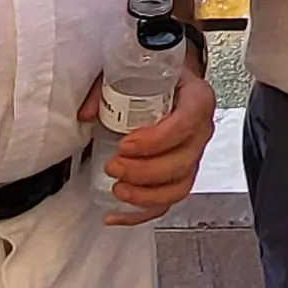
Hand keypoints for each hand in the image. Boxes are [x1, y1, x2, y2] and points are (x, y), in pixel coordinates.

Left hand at [87, 64, 217, 224]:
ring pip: (178, 187)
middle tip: (114, 166)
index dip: (156, 140)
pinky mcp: (181, 176)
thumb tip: (87, 114)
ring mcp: (194, 156)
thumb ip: (108, 89)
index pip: (186, 124)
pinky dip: (141, 212)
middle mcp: (201, 131)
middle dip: (145, 171)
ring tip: (117, 189)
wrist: (170, 85)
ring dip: (145, 195)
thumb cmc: (156, 79)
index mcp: (197, 100)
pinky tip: (116, 214)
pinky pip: (167, 201)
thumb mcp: (134, 73)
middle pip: (182, 162)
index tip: (125, 144)